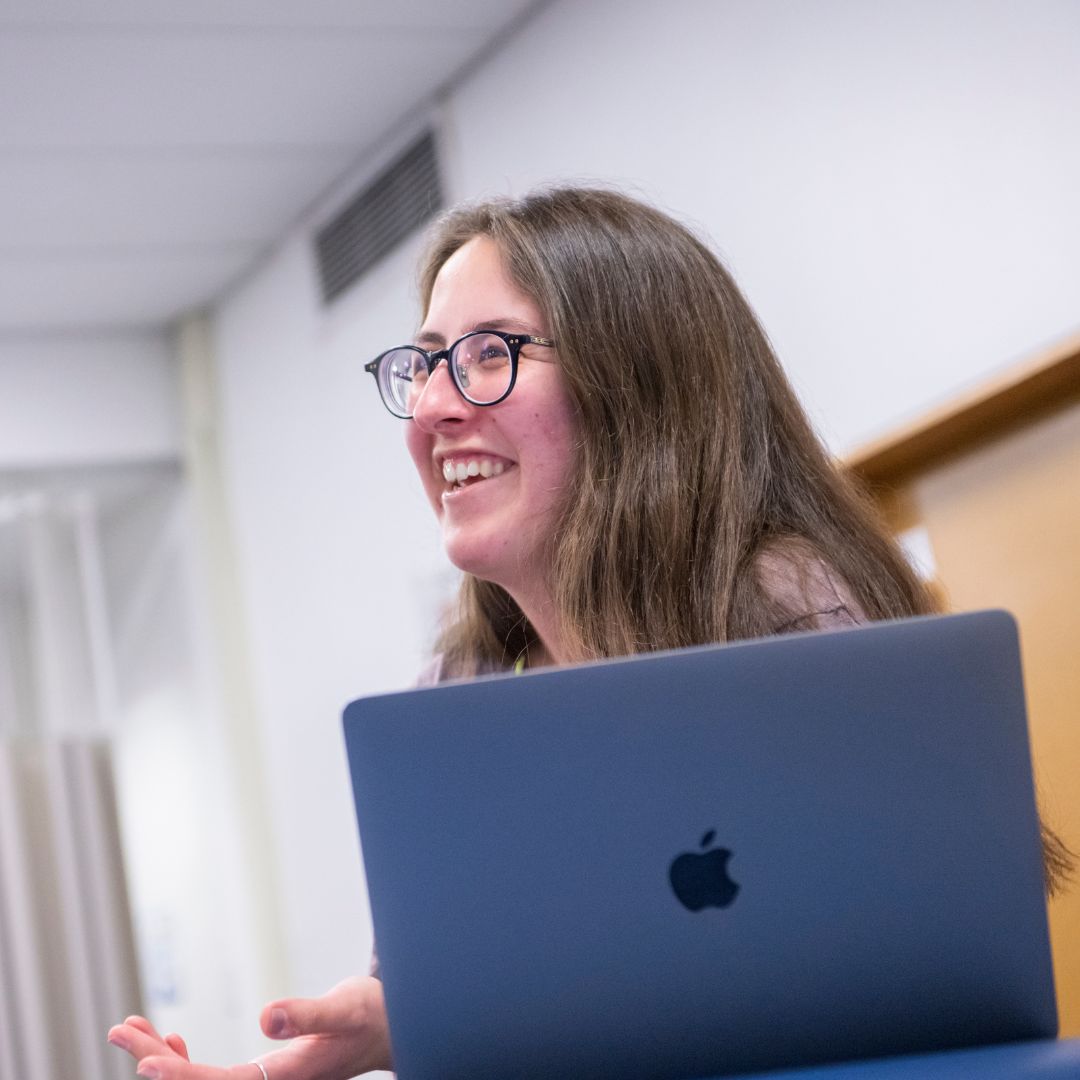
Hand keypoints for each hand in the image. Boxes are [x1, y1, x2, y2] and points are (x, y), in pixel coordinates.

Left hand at [107, 976, 392, 1079]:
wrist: (389, 1027)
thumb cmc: (369, 1015)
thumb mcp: (344, 1007)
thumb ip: (306, 1014)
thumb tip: (265, 1018)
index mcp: (285, 1078)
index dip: (181, 1077)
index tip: (147, 1062)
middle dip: (154, 1060)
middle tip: (120, 1029)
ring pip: (199, 1079)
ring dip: (161, 1057)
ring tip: (129, 1028)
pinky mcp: (262, 1071)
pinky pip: (211, 1074)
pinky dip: (185, 1059)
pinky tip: (170, 1042)